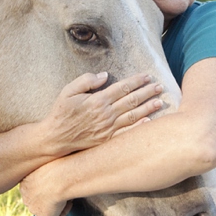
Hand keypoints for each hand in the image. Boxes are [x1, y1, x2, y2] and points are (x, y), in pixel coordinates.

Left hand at [20, 160, 71, 215]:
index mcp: (24, 182)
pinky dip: (63, 212)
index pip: (32, 187)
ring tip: (67, 195)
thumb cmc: (56, 163)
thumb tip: (54, 153)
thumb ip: (47, 162)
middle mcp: (26, 196)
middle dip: (48, 197)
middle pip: (36, 200)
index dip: (44, 186)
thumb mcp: (48, 159)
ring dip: (56, 204)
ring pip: (46, 209)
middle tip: (61, 190)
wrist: (58, 177)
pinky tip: (69, 202)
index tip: (56, 181)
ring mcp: (34, 207)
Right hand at [39, 72, 162, 156]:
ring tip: (160, 102)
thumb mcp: (68, 91)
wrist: (55, 138)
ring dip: (148, 108)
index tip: (148, 76)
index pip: (122, 88)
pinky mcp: (107, 139)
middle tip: (160, 87)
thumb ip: (86, 80)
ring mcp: (108, 128)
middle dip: (147, 92)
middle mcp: (106, 114)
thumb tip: (105, 75)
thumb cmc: (61, 113)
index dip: (136, 81)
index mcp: (98, 100)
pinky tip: (149, 122)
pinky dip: (139, 127)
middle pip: (132, 101)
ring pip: (133, 116)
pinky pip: (127, 133)